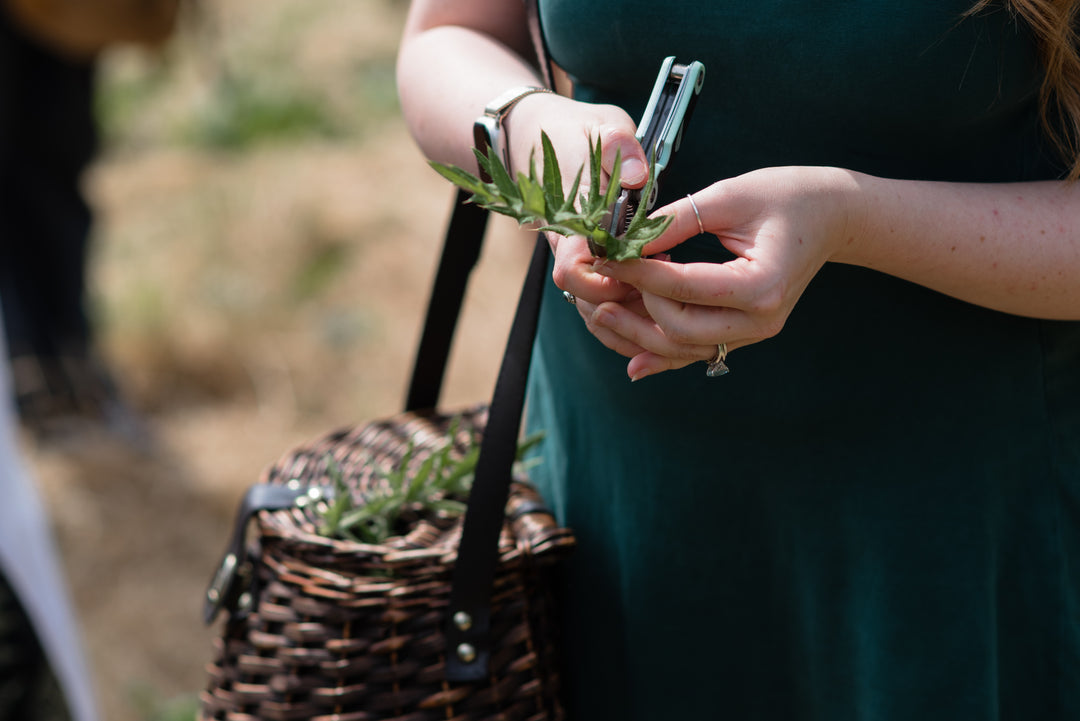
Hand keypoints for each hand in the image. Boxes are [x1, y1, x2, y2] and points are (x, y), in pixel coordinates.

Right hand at [503, 93, 653, 324]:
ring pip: (596, 307)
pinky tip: (657, 295)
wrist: (546, 137)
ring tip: (665, 289)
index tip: (646, 268)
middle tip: (667, 280)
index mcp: (569, 225)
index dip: (609, 282)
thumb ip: (619, 148)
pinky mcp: (588, 263)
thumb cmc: (577, 133)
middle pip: (589, 302)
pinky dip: (627, 308)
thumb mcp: (603, 127)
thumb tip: (636, 175)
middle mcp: (568, 250)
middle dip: (629, 302)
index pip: (574, 275)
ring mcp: (577, 260)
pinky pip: (602, 300)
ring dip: (631, 308)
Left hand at [588, 166, 859, 379]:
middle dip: (635, 309)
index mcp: (762, 284)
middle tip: (600, 285)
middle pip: (681, 331)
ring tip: (600, 313)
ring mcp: (755, 333)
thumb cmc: (785, 195)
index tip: (605, 257)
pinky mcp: (746, 334)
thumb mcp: (728, 196)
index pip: (684, 288)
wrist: (831, 215)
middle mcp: (761, 319)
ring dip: (640, 335)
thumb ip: (674, 220)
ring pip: (685, 349)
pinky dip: (664, 356)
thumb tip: (621, 238)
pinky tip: (631, 361)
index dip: (638, 274)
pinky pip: (698, 352)